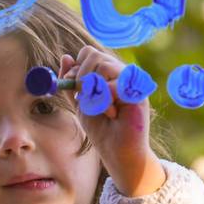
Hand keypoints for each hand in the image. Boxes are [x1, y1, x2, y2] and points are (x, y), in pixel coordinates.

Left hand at [59, 46, 164, 196]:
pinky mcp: (138, 92)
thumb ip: (72, 81)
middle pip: (93, 55)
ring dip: (93, 91)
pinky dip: (105, 101)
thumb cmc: (101, 128)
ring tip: (101, 108)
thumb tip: (66, 57)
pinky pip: (112, 85)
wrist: (116, 151)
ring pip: (103, 66)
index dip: (75, 67)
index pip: (88, 52)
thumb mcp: (80, 102)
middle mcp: (120, 72)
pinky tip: (112, 114)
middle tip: (83, 98)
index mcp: (107, 72)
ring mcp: (131, 80)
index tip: (70, 85)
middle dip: (80, 77)